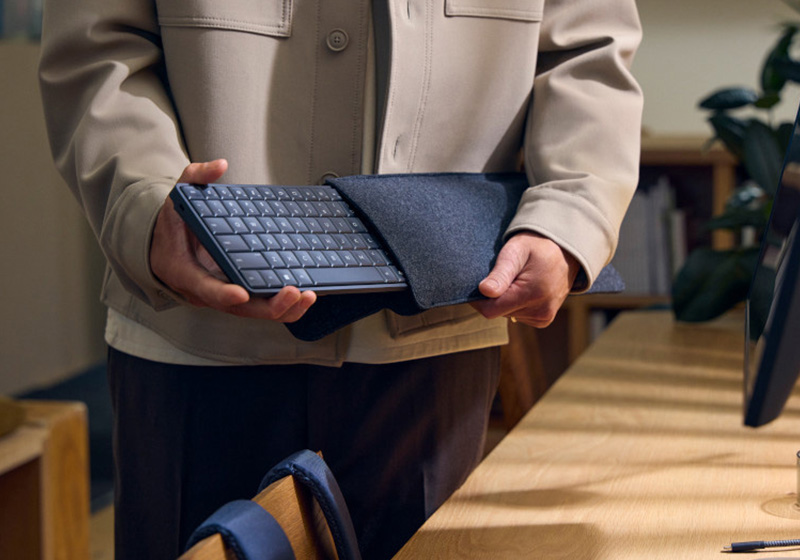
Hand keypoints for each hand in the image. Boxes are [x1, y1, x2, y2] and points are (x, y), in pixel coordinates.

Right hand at [150, 159, 316, 321]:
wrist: (162, 248)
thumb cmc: (172, 226)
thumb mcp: (177, 198)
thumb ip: (196, 179)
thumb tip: (219, 165)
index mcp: (185, 272)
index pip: (205, 288)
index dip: (222, 294)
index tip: (240, 294)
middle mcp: (207, 291)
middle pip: (239, 309)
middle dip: (268, 305)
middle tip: (294, 292)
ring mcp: (224, 295)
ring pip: (254, 312)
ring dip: (283, 309)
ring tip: (308, 297)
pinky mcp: (239, 294)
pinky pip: (261, 305)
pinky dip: (283, 306)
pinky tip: (306, 296)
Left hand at [471, 232, 578, 327]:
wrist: (565, 251)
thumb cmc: (536, 246)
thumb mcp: (516, 251)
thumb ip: (500, 273)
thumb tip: (484, 291)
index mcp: (533, 293)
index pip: (491, 310)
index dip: (479, 299)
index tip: (481, 282)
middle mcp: (541, 310)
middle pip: (499, 312)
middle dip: (496, 296)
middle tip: (507, 275)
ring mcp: (544, 317)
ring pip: (507, 314)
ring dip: (506, 299)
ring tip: (519, 279)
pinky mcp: (544, 319)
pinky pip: (518, 316)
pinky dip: (515, 304)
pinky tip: (525, 289)